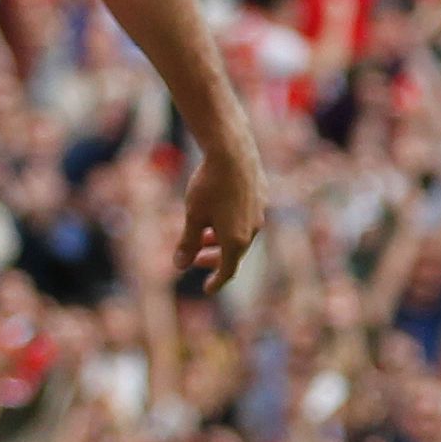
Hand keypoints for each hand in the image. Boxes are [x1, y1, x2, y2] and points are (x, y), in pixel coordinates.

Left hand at [176, 134, 262, 292]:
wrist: (232, 151)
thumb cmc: (209, 186)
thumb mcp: (193, 216)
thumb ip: (188, 243)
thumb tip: (179, 266)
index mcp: (235, 240)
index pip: (227, 271)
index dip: (215, 282)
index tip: (206, 290)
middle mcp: (252, 230)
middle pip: (234, 253)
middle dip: (214, 259)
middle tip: (195, 259)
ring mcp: (259, 213)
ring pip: (241, 234)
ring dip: (221, 239)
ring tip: (204, 232)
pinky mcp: (261, 197)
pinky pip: (247, 218)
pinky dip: (231, 223)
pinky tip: (220, 210)